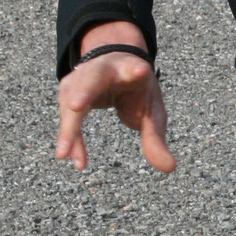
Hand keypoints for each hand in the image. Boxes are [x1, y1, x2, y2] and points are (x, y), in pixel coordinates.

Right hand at [56, 20, 175, 175]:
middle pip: (90, 81)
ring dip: (69, 129)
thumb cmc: (136, 91)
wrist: (114, 67)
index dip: (135, 70)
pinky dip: (70, 138)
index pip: (133, 68)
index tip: (140, 71)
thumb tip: (170, 168)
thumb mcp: (151, 113)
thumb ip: (156, 139)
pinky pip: (67, 117)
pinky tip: (76, 159)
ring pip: (71, 103)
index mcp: (129, 70)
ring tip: (65, 154)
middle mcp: (102, 71)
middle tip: (75, 106)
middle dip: (82, 92)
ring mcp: (81, 79)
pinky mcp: (68, 91)